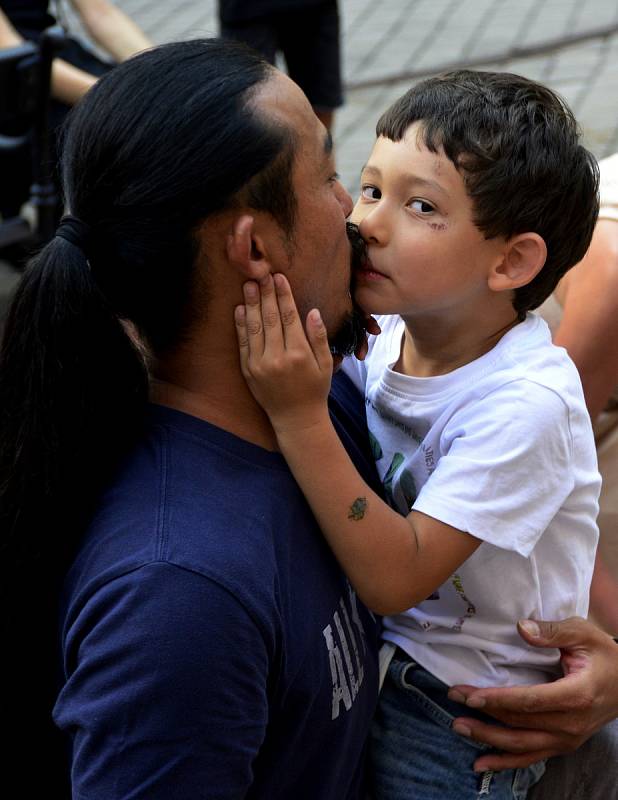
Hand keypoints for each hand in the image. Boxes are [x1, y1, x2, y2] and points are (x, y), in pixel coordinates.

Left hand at [235, 273, 332, 433]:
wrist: (296, 419)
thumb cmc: (315, 390)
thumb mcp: (326, 364)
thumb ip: (319, 337)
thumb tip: (313, 312)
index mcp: (298, 354)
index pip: (289, 317)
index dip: (284, 295)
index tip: (279, 277)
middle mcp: (277, 358)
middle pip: (270, 318)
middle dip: (265, 293)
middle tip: (261, 274)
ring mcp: (259, 365)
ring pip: (254, 327)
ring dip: (251, 304)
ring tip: (248, 285)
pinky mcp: (248, 371)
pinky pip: (243, 343)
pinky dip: (241, 325)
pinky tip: (240, 309)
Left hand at [448, 617, 617, 770]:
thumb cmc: (603, 654)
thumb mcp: (582, 633)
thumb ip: (552, 631)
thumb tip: (522, 628)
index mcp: (576, 695)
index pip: (529, 701)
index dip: (498, 699)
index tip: (470, 695)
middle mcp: (571, 724)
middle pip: (519, 723)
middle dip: (483, 713)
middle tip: (454, 699)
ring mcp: (567, 739)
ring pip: (521, 745)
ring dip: (487, 738)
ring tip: (459, 726)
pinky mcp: (562, 745)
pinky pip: (530, 757)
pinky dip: (505, 762)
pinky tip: (481, 762)